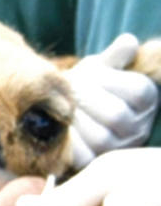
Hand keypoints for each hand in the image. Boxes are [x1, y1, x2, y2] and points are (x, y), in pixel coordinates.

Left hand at [64, 34, 157, 168]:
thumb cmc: (86, 85)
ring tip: (63, 108)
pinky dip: (68, 142)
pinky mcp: (94, 162)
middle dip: (86, 100)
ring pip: (100, 138)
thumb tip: (127, 43)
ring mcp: (118, 147)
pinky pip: (83, 157)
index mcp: (145, 97)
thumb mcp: (100, 66)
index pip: (135, 90)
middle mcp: (138, 126)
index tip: (86, 73)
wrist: (66, 107)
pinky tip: (59, 127)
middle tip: (68, 92)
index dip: (106, 80)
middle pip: (116, 115)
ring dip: (74, 120)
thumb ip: (113, 56)